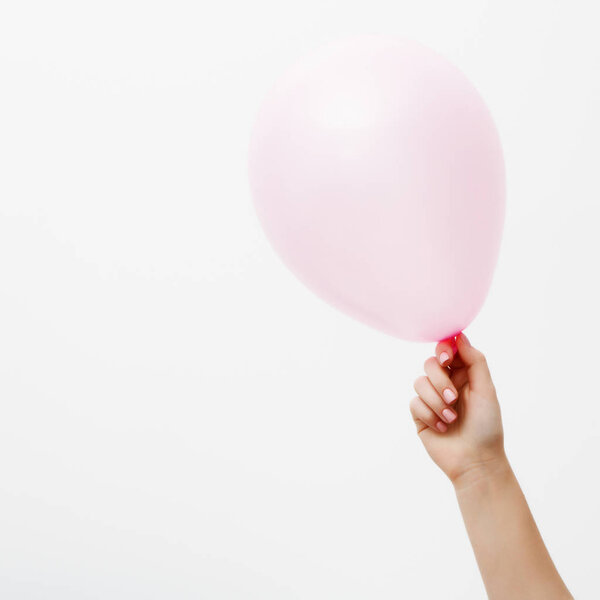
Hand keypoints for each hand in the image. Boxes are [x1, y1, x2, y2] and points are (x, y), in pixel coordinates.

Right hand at [409, 333, 504, 484]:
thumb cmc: (486, 426)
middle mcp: (445, 383)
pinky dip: (429, 415)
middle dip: (440, 381)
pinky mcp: (419, 414)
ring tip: (451, 419)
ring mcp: (431, 399)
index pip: (447, 351)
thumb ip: (475, 360)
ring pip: (419, 383)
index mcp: (463, 375)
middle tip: (454, 398)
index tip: (447, 359)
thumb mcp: (486, 390)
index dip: (444, 350)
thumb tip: (459, 335)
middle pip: (430, 364)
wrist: (475, 460)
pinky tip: (442, 427)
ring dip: (436, 402)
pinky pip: (414, 402)